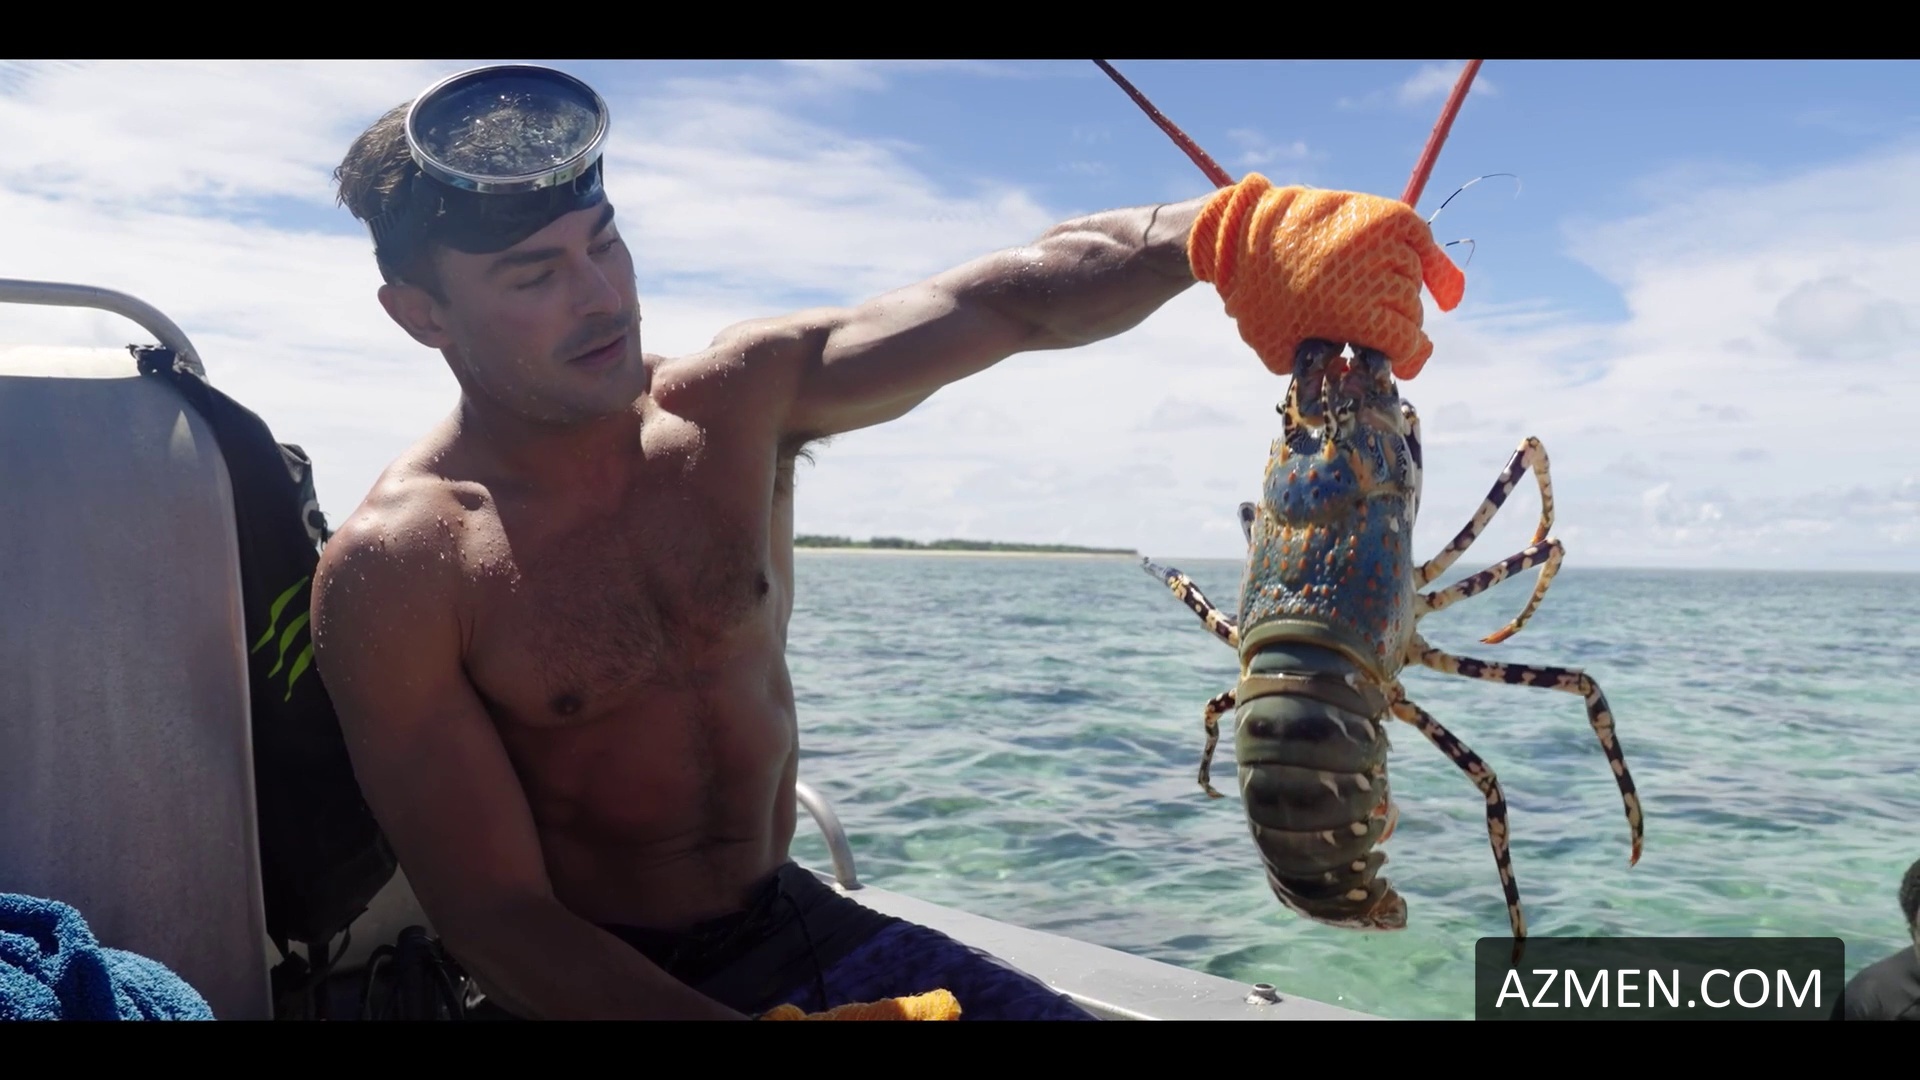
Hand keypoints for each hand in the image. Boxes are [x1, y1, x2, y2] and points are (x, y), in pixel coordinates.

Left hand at [1186, 174, 1465, 379]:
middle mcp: (1373, 273)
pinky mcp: (1380, 213)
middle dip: (1396, 328)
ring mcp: (1379, 239)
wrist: (1238, 236)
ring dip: (1401, 296)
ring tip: (1379, 304)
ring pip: (1413, 279)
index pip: (1406, 342)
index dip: (1406, 361)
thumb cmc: (1257, 300)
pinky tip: (1446, 293)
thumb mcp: (1284, 353)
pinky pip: (1422, 239)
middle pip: (1410, 312)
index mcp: (1353, 312)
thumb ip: (1327, 372)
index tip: (1401, 369)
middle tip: (1375, 333)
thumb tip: (1360, 377)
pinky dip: (1437, 265)